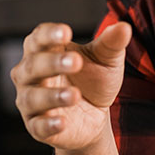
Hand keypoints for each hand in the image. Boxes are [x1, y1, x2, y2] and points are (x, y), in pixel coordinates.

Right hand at [11, 21, 131, 149]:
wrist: (95, 117)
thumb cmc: (93, 80)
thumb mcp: (106, 61)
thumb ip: (111, 44)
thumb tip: (124, 27)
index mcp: (44, 51)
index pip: (38, 38)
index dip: (49, 34)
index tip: (66, 32)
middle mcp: (30, 75)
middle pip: (33, 65)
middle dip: (52, 63)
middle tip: (76, 61)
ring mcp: (31, 102)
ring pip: (32, 97)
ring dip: (52, 95)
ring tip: (74, 94)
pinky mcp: (38, 127)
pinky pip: (38, 126)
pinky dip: (48, 124)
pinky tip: (62, 122)